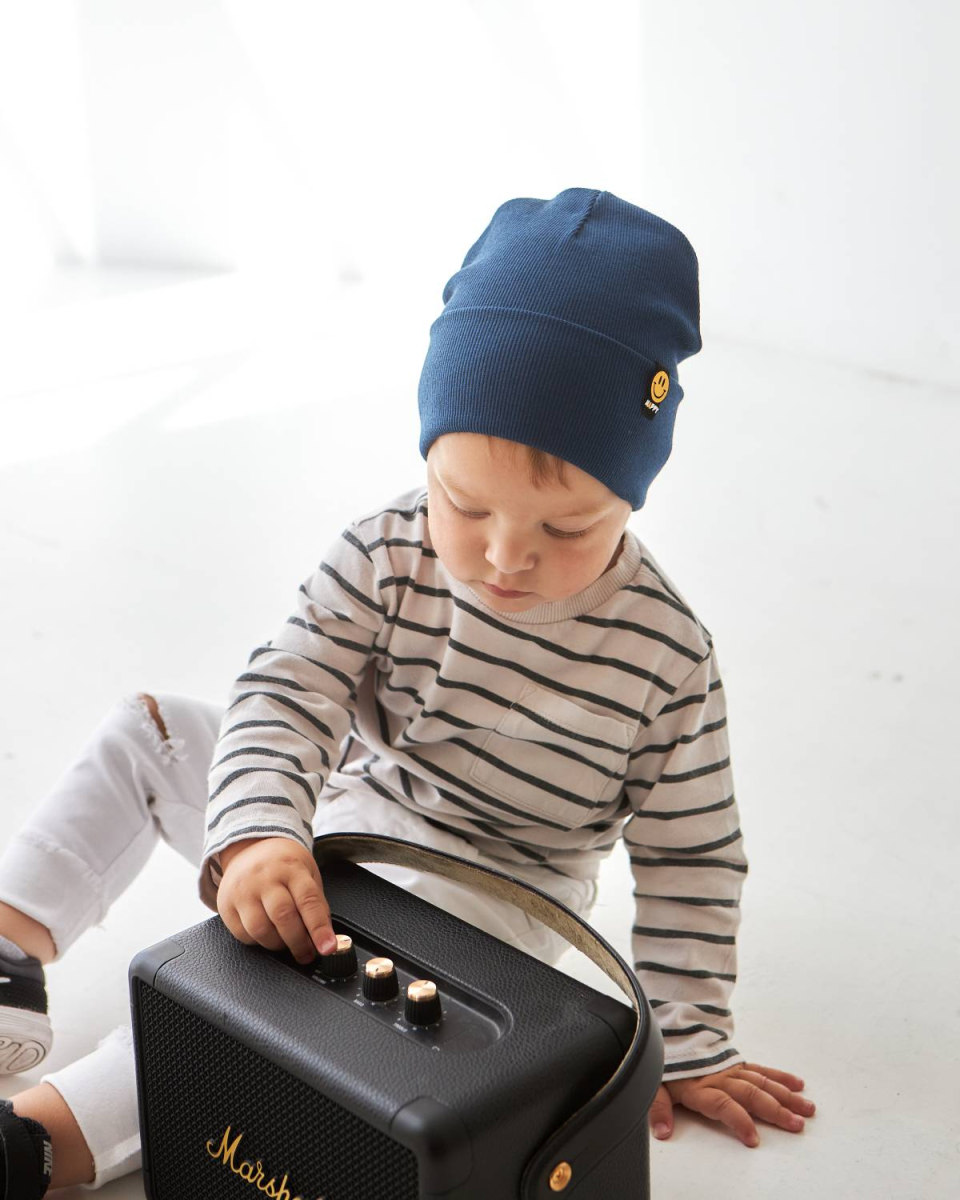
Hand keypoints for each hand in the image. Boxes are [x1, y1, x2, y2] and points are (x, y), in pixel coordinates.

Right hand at [216, 836, 338, 963]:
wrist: (250, 848)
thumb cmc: (285, 866)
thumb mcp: (307, 874)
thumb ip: (317, 905)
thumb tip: (327, 940)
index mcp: (291, 867)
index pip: (308, 900)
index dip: (319, 928)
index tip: (328, 947)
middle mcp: (264, 877)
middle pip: (283, 916)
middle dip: (299, 942)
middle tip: (307, 954)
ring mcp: (242, 890)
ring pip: (260, 929)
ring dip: (278, 945)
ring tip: (287, 943)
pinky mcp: (226, 905)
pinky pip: (243, 935)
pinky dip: (259, 942)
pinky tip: (267, 935)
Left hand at [648, 1061, 815, 1147]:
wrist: (672, 1032)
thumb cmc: (667, 1063)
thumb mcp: (655, 1085)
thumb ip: (658, 1108)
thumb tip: (662, 1131)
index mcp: (701, 1087)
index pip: (723, 1105)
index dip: (738, 1121)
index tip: (753, 1139)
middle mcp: (721, 1078)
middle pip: (751, 1095)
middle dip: (775, 1111)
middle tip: (797, 1125)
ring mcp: (732, 1069)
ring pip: (763, 1083)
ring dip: (786, 1097)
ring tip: (807, 1109)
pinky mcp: (738, 1063)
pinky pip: (762, 1070)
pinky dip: (781, 1077)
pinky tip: (798, 1085)